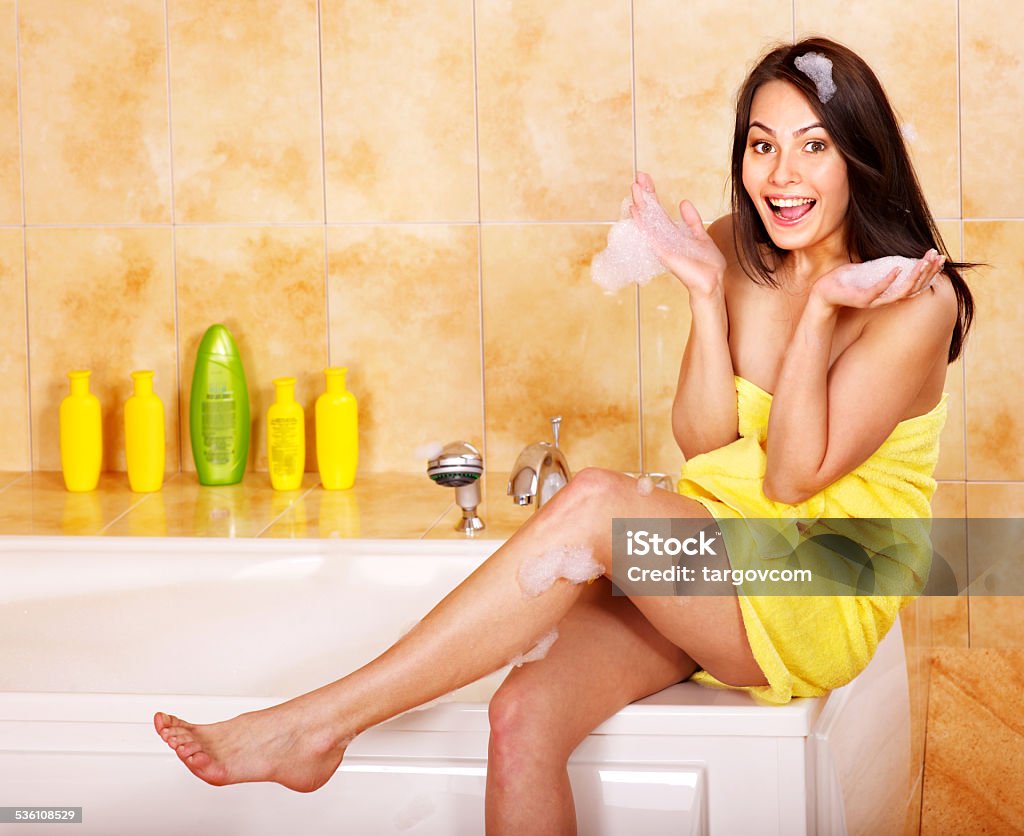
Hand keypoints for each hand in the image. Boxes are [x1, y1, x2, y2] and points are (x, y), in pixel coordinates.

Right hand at [629, 172, 725, 299]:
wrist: (713, 280)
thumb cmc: (707, 264)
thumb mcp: (700, 235)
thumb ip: (691, 220)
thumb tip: (683, 202)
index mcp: (672, 233)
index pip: (658, 210)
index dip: (652, 193)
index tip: (645, 178)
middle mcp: (664, 238)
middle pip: (651, 212)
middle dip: (645, 194)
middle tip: (637, 176)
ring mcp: (662, 245)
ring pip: (648, 220)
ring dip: (641, 203)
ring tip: (634, 187)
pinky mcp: (663, 252)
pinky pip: (651, 235)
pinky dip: (642, 222)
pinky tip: (635, 210)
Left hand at [811, 250, 945, 310]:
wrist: (824, 292)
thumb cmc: (847, 281)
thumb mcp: (871, 271)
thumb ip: (886, 266)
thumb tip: (901, 256)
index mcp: (889, 291)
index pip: (916, 283)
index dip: (929, 272)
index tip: (940, 257)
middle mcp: (885, 298)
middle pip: (914, 287)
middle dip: (927, 272)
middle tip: (937, 257)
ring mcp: (874, 300)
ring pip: (901, 292)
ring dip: (914, 277)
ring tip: (923, 263)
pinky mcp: (861, 299)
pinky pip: (878, 291)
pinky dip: (889, 280)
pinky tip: (898, 268)